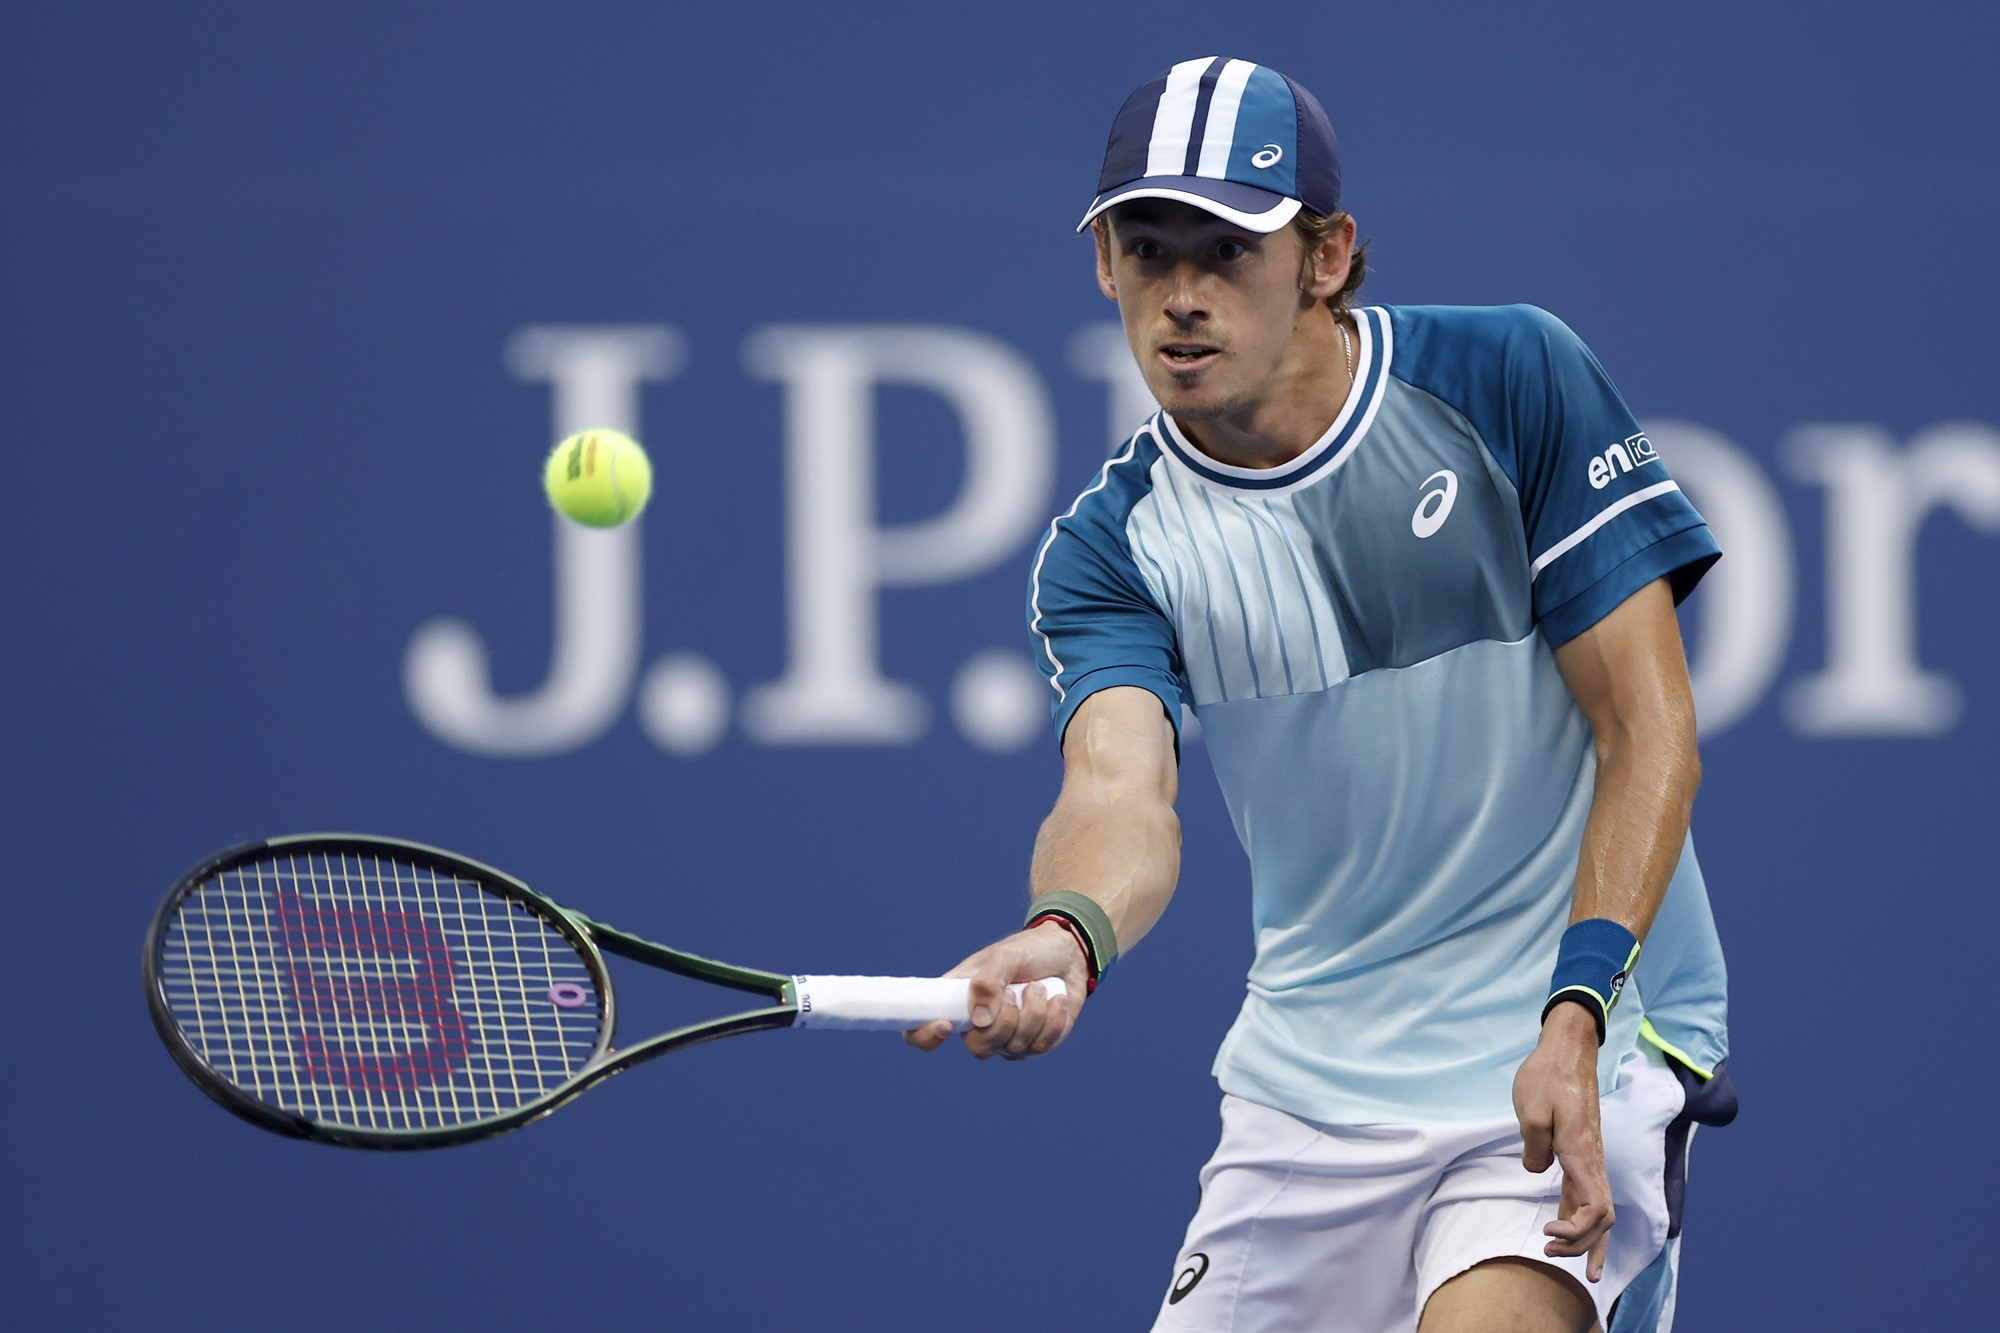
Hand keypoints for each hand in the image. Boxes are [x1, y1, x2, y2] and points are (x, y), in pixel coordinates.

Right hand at [902, 921, 1089, 1059]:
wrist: (1068, 953)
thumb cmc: (1029, 950)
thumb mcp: (1006, 955)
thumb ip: (988, 982)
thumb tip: (979, 1020)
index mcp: (958, 999)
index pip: (921, 1029)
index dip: (925, 1036)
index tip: (945, 1026)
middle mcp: (978, 1024)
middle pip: (977, 1048)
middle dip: (1002, 1024)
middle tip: (1014, 994)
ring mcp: (1007, 1037)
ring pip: (1013, 1048)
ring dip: (1033, 1014)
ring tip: (1039, 987)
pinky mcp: (1035, 1043)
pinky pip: (1041, 1046)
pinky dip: (1053, 1020)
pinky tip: (1056, 999)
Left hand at [1512, 1002, 1613, 1280]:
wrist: (1567, 1048)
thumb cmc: (1547, 1075)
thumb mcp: (1531, 1109)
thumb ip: (1533, 1146)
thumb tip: (1537, 1170)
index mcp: (1580, 1153)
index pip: (1595, 1210)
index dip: (1577, 1232)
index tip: (1547, 1233)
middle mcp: (1591, 1160)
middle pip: (1601, 1218)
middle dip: (1582, 1245)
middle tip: (1548, 1253)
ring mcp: (1589, 1157)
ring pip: (1599, 1209)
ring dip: (1587, 1238)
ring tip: (1575, 1266)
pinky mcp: (1581, 1151)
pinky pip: (1588, 1193)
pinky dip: (1582, 1218)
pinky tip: (1570, 1232)